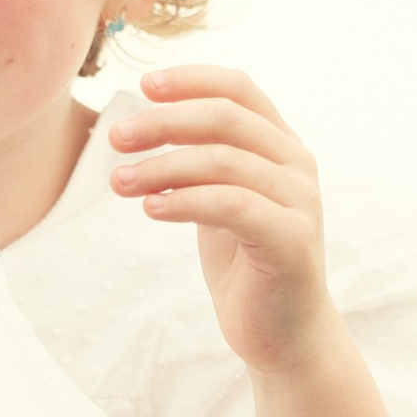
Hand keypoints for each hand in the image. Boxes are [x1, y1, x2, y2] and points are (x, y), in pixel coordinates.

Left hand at [106, 67, 338, 380]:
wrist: (284, 335)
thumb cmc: (246, 265)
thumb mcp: (218, 203)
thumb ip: (199, 164)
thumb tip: (147, 124)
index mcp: (281, 146)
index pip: (240, 90)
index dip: (192, 80)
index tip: (143, 86)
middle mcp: (297, 165)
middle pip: (226, 118)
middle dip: (164, 122)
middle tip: (116, 138)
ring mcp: (299, 201)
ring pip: (224, 161)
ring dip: (162, 166)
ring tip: (118, 181)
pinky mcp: (291, 240)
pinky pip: (231, 205)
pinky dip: (185, 201)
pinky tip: (150, 208)